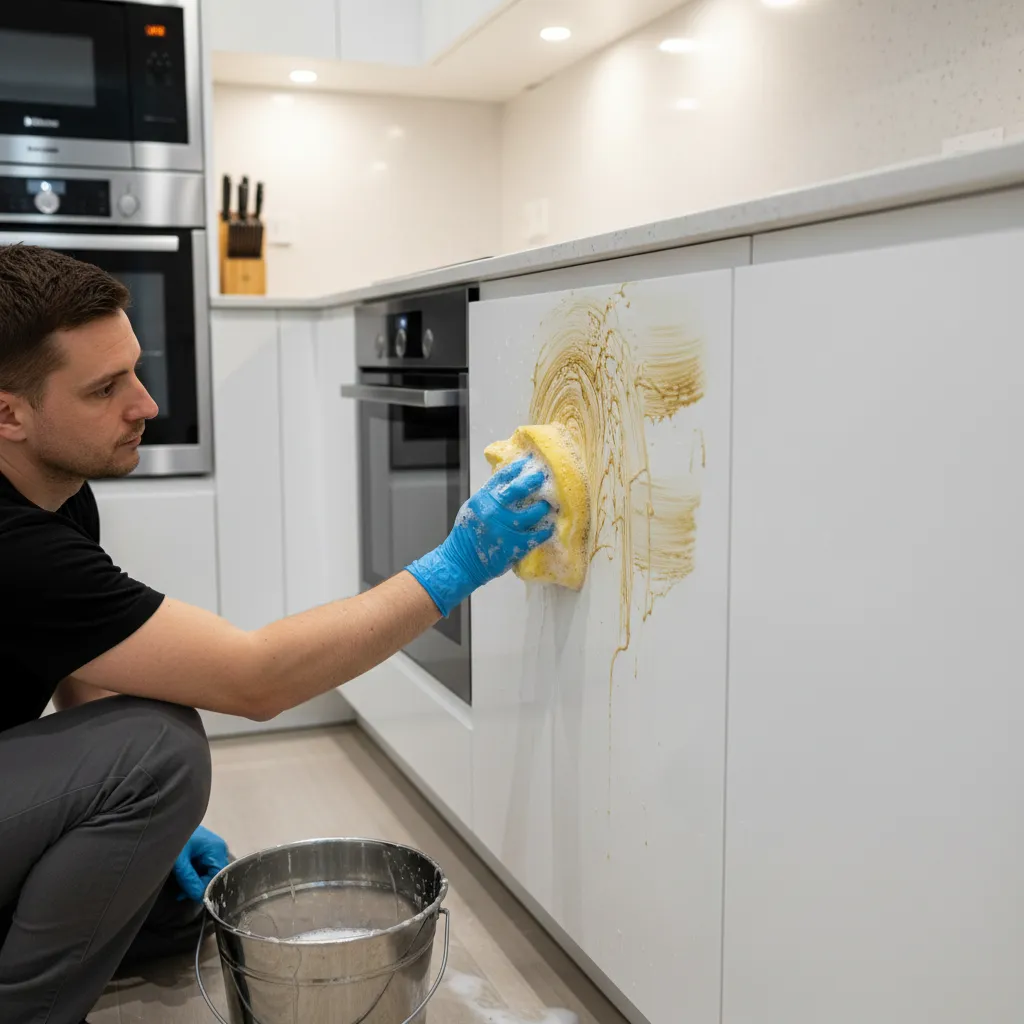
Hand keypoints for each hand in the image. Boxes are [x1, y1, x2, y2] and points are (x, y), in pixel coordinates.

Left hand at [173, 825, 229, 902]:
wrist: (165, 822)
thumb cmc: (173, 839)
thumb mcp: (179, 861)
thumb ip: (189, 879)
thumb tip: (199, 897)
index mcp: (217, 849)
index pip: (219, 876)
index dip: (206, 888)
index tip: (190, 896)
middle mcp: (220, 848)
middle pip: (215, 875)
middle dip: (200, 886)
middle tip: (181, 894)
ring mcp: (215, 848)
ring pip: (210, 872)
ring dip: (196, 882)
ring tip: (179, 889)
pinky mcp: (207, 849)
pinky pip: (205, 866)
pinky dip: (195, 875)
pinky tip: (183, 880)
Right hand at [407, 457, 553, 616]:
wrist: (460, 562)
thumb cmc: (466, 536)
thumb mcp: (473, 510)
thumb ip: (489, 498)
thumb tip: (509, 484)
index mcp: (481, 500)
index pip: (502, 477)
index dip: (517, 468)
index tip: (528, 462)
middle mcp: (492, 512)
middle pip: (518, 490)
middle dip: (533, 481)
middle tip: (543, 477)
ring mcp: (504, 529)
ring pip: (532, 513)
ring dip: (543, 507)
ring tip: (548, 505)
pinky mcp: (514, 546)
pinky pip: (536, 535)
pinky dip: (545, 530)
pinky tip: (549, 527)